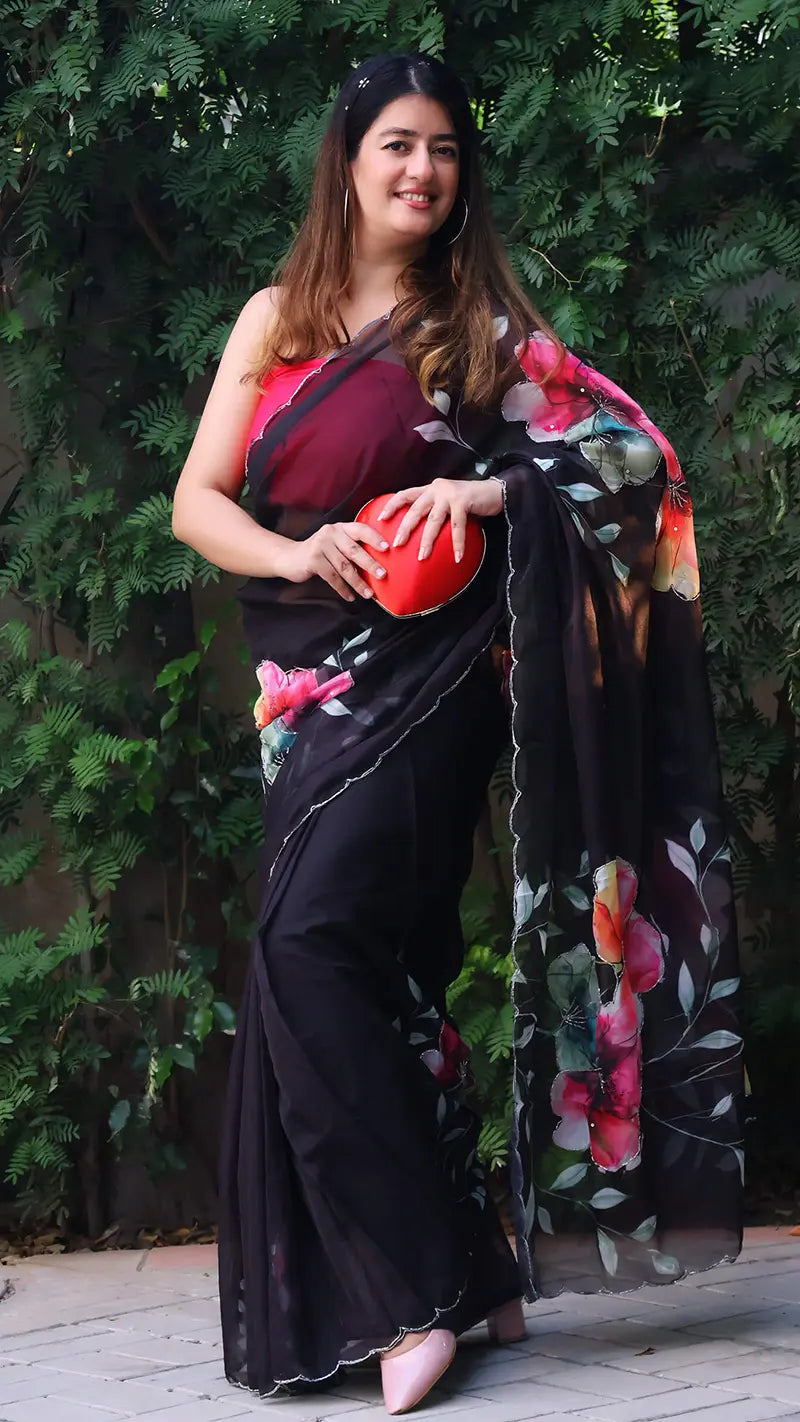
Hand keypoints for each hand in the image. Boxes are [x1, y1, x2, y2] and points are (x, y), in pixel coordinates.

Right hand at [278, 521, 388, 601]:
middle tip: (383, 575)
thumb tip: (378, 565)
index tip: (387, 548)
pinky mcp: (313, 560)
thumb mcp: (335, 544)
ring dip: (358, 582)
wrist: (290, 557)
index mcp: (340, 528)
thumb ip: (352, 548)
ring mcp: (320, 545)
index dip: (374, 537)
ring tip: (368, 594)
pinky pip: (332, 577)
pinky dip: (343, 589)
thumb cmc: (320, 553)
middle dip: (370, 564)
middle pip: (354, 550)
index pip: (361, 529)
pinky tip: (350, 597)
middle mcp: (331, 533)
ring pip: (344, 567)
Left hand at [378, 477, 502, 562]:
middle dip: (405, 528)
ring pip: (433, 520)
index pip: (406, 494)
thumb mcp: (447, 502)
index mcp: (430, 489)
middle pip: (416, 509)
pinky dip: (457, 544)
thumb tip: (420, 531)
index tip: (380, 519)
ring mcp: (450, 494)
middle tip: (396, 544)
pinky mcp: (463, 501)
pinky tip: (457, 557)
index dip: (392, 505)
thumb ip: (434, 510)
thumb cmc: (470, 501)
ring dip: (427, 540)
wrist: (495, 491)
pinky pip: (457, 527)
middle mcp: (437, 488)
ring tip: (422, 556)